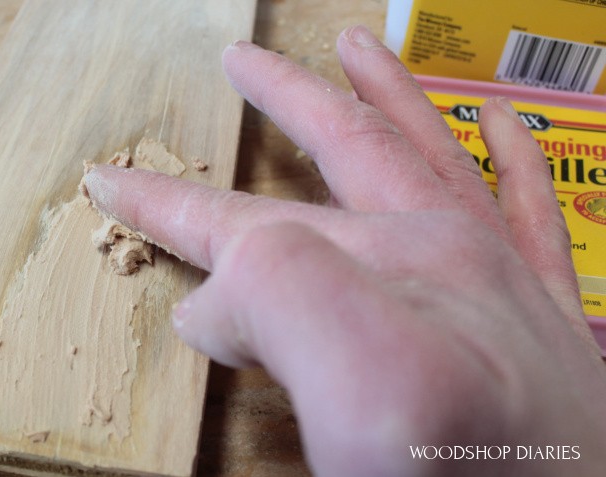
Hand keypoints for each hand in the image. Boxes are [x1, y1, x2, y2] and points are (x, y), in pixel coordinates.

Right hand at [83, 25, 605, 475]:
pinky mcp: (543, 324)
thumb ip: (286, 303)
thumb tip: (221, 300)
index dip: (169, 205)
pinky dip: (508, 157)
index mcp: (390, 272)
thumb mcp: (371, 394)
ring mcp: (503, 282)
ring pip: (434, 156)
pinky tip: (497, 120)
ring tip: (356, 49)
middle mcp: (450, 258)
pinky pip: (527, 212)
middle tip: (238, 62)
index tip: (114, 182)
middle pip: (345, 156)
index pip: (245, 224)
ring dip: (388, 95)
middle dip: (284, 102)